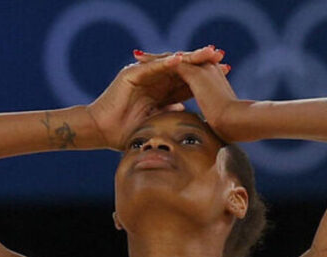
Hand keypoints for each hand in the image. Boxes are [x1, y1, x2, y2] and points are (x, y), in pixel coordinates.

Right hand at [86, 46, 224, 149]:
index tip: (226, 72)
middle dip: (202, 60)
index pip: (187, 80)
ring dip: (188, 57)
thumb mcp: (157, 123)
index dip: (206, 76)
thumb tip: (186, 112)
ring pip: (169, 63)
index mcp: (160, 90)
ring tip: (206, 53)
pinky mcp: (131, 75)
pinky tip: (180, 60)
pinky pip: (151, 68)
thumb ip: (170, 114)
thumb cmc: (126, 133)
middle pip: (182, 67)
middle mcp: (153, 78)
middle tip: (221, 55)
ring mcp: (142, 74)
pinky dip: (165, 63)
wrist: (101, 132)